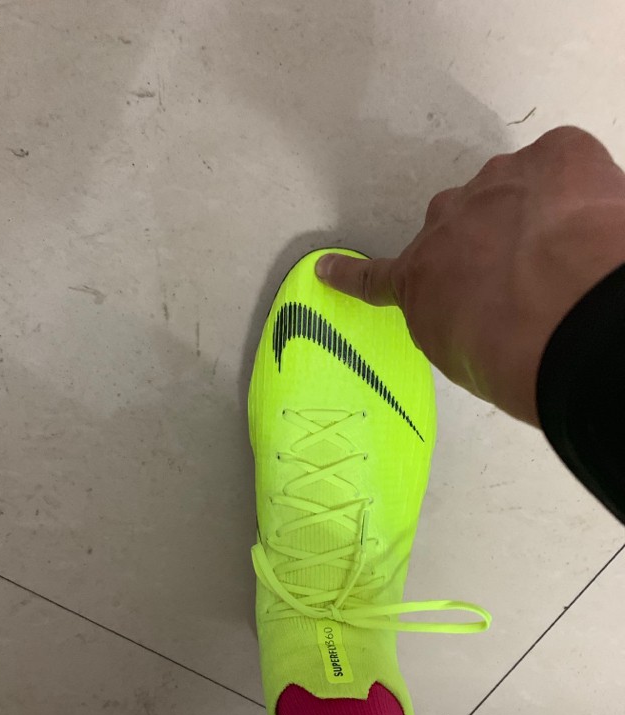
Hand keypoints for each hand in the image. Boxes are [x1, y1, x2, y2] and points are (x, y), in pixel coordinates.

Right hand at [316, 127, 624, 424]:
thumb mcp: (462, 357)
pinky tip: (589, 220)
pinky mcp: (555, 156)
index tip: (328, 268)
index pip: (377, 279)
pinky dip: (575, 187)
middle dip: (480, 239)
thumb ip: (454, 324)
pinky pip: (560, 163)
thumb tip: (473, 315)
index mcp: (419, 279)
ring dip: (529, 212)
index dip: (351, 276)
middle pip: (455, 222)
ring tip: (564, 251)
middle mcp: (449, 221)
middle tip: (517, 275)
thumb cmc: (512, 355)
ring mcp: (500, 182)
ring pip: (509, 188)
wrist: (573, 318)